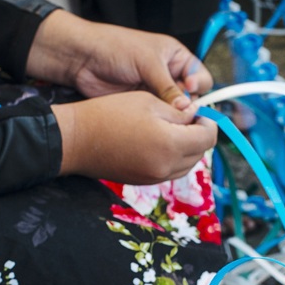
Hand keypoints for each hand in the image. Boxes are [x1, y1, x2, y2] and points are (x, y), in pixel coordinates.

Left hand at [27, 10, 212, 107]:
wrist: (84, 59)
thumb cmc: (114, 47)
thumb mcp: (147, 62)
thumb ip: (168, 86)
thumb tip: (185, 107)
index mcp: (175, 57)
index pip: (200, 76)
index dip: (198, 86)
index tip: (190, 91)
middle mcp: (168, 74)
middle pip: (190, 97)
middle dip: (187, 105)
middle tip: (181, 110)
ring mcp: (155, 91)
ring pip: (175, 110)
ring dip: (173, 116)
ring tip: (167, 117)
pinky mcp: (143, 105)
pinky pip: (159, 116)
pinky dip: (160, 121)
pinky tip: (157, 122)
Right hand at [53, 91, 216, 183]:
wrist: (76, 139)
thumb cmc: (109, 114)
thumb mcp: (149, 102)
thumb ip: (179, 112)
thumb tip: (196, 116)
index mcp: (171, 144)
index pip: (208, 138)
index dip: (208, 122)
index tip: (200, 112)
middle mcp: (166, 167)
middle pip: (200, 153)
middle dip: (199, 135)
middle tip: (187, 118)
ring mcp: (154, 178)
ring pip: (187, 165)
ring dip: (187, 148)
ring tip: (173, 129)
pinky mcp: (143, 182)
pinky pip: (170, 171)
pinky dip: (172, 158)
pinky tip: (160, 142)